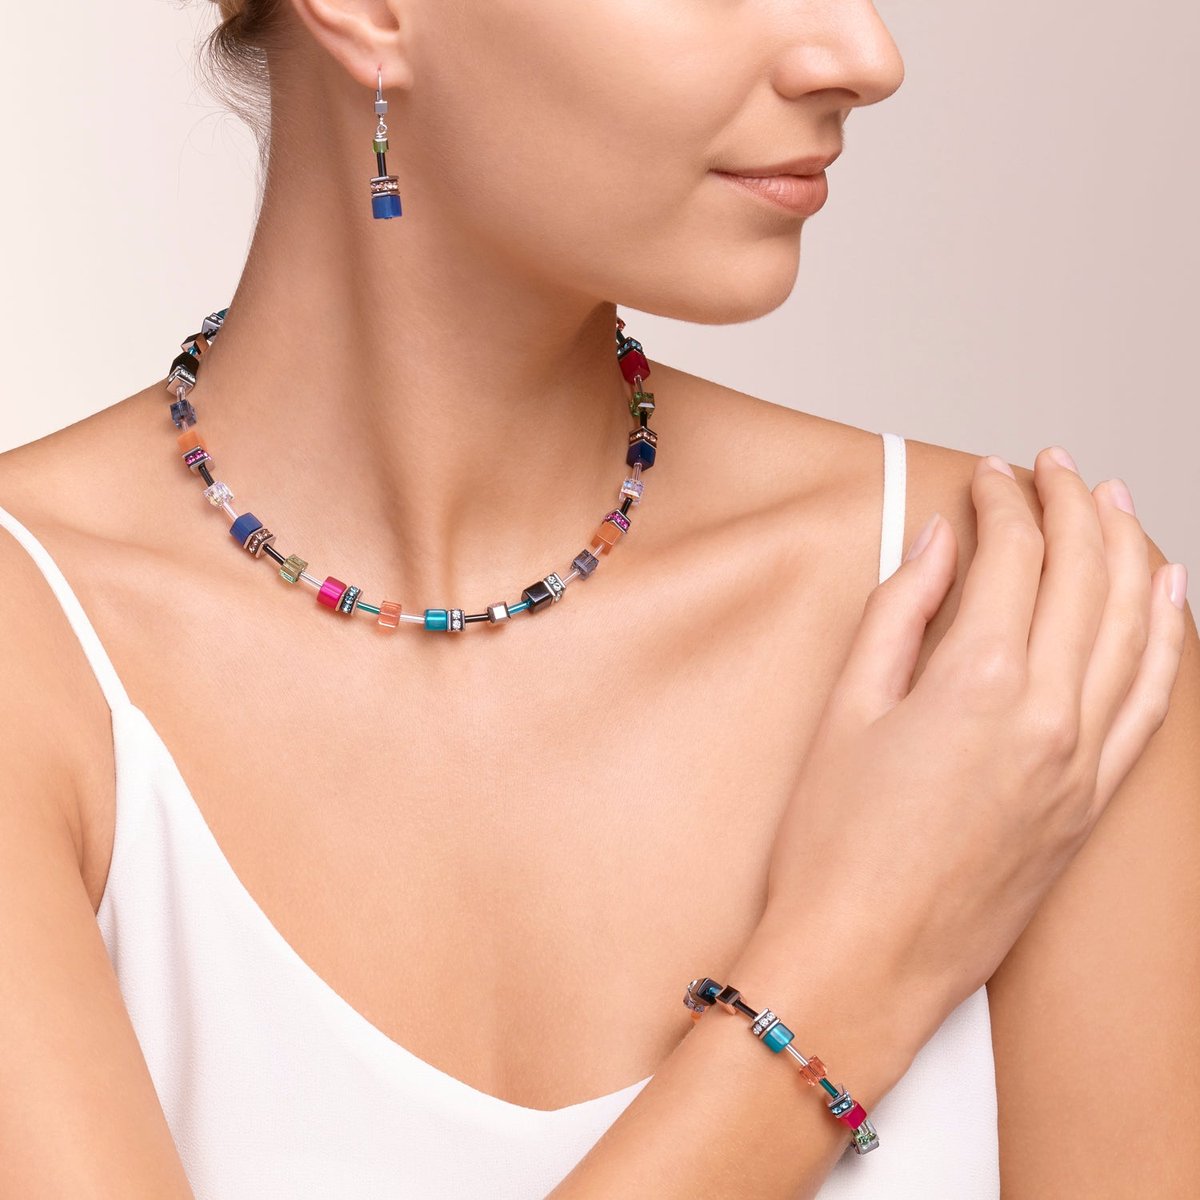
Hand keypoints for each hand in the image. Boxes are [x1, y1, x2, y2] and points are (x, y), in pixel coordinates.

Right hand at [758, 447, 1186, 1045]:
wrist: (864, 960)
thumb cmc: (836, 847)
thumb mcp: (846, 712)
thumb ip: (899, 614)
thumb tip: (937, 547)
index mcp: (978, 684)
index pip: (1015, 557)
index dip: (1003, 502)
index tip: (988, 477)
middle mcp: (1049, 716)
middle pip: (1086, 576)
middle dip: (1073, 505)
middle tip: (1054, 467)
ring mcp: (1083, 762)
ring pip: (1137, 626)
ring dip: (1130, 552)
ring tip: (1114, 503)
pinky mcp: (1093, 802)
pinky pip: (1152, 700)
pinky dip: (1169, 637)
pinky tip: (1168, 596)